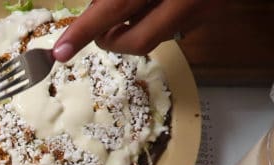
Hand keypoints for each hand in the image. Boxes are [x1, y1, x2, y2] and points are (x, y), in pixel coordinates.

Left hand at [52, 0, 222, 60]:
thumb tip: (97, 7)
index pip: (114, 8)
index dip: (84, 30)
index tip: (60, 51)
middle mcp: (186, 0)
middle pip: (136, 41)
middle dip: (109, 39)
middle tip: (94, 29)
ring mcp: (204, 9)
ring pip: (154, 36)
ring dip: (132, 27)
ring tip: (128, 5)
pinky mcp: (213, 14)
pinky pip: (174, 26)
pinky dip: (156, 18)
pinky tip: (155, 1)